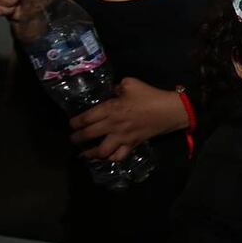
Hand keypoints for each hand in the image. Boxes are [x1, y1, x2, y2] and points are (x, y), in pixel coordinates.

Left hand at [69, 77, 187, 160]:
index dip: (75, 122)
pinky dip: (111, 159)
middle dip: (77, 138)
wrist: (170, 111)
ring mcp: (122, 138)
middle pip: (89, 135)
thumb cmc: (150, 95)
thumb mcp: (130, 83)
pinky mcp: (133, 145)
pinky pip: (119, 156)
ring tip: (84, 154)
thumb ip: (116, 87)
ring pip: (101, 151)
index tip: (71, 124)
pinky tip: (106, 158)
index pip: (86, 118)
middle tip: (72, 139)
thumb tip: (111, 92)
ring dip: (90, 154)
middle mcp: (113, 126)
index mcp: (111, 109)